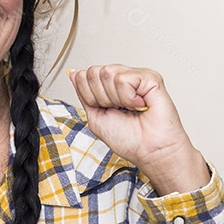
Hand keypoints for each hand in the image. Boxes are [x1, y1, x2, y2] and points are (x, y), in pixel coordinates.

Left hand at [69, 65, 208, 193]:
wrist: (149, 151)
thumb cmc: (129, 139)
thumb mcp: (95, 116)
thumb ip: (83, 93)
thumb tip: (73, 73)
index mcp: (109, 85)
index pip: (83, 75)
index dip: (89, 96)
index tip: (106, 110)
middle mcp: (123, 77)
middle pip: (93, 72)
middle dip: (101, 97)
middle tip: (120, 110)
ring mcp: (136, 75)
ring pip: (107, 73)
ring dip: (116, 99)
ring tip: (131, 108)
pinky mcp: (150, 77)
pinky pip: (123, 80)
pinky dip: (128, 98)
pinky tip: (140, 105)